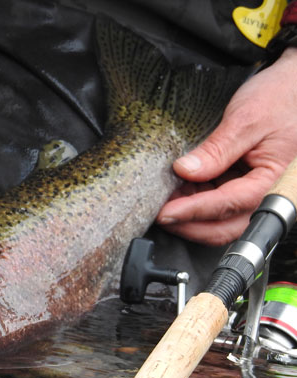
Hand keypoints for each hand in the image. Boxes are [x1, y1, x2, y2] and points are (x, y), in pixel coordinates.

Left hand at [156, 47, 296, 245]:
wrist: (292, 86)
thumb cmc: (278, 98)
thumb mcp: (246, 120)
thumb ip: (217, 149)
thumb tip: (186, 171)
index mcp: (272, 181)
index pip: (228, 205)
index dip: (193, 211)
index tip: (165, 213)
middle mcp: (265, 194)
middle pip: (224, 227)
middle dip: (188, 225)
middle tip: (158, 214)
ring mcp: (251, 193)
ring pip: (217, 221)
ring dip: (188, 216)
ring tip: (164, 201)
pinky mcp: (239, 186)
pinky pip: (216, 205)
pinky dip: (194, 203)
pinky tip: (177, 193)